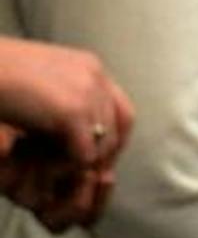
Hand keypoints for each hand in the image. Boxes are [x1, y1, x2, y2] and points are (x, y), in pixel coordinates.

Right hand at [0, 38, 131, 232]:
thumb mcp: (36, 85)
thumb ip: (60, 101)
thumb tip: (77, 132)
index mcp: (88, 67)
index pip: (120, 110)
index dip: (108, 136)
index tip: (89, 155)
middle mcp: (95, 77)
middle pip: (120, 128)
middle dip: (101, 152)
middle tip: (77, 170)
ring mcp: (87, 93)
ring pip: (103, 145)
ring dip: (80, 162)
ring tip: (52, 167)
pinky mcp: (72, 112)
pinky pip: (84, 155)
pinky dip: (66, 167)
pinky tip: (42, 167)